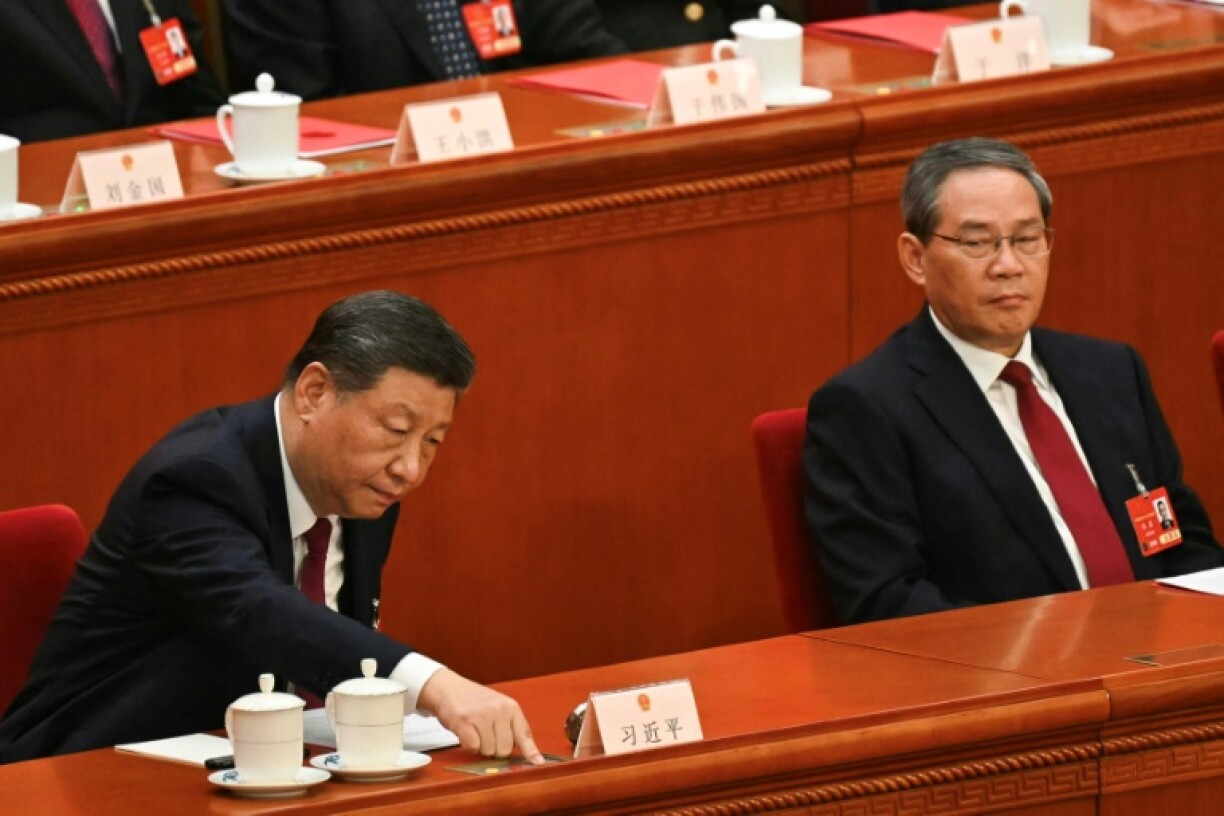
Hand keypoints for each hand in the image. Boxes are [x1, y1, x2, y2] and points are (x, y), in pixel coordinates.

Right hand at [418, 668, 543, 763]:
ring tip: (475, 731)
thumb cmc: (475, 702)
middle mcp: (499, 710)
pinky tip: (466, 732)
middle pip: (505, 750)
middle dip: (495, 748)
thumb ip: (511, 727)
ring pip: (488, 751)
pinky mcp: (464, 721)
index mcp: (511, 707)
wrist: (449, 688)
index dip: (531, 751)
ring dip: (480, 747)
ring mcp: (482, 715)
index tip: (538, 763)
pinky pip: (473, 747)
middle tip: (485, 734)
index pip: (524, 734)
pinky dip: (468, 745)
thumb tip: (526, 754)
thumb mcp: (499, 708)